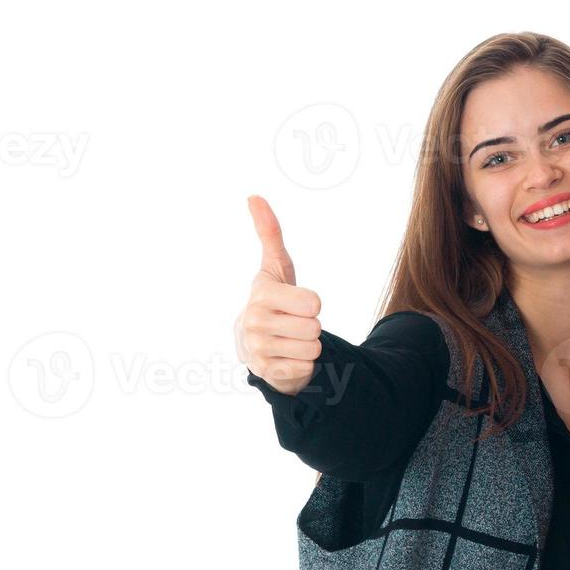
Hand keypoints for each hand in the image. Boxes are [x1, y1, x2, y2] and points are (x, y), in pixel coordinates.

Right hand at [234, 196, 323, 396]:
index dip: (313, 303)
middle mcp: (254, 322)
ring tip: (290, 338)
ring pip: (312, 349)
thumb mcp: (276, 266)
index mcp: (261, 294)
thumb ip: (269, 232)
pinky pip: (305, 368)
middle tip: (294, 323)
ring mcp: (258, 350)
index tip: (297, 302)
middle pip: (315, 328)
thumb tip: (254, 196)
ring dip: (308, 345)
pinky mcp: (266, 373)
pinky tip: (286, 356)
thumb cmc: (274, 298)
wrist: (256, 340)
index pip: (314, 304)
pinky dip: (302, 364)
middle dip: (311, 325)